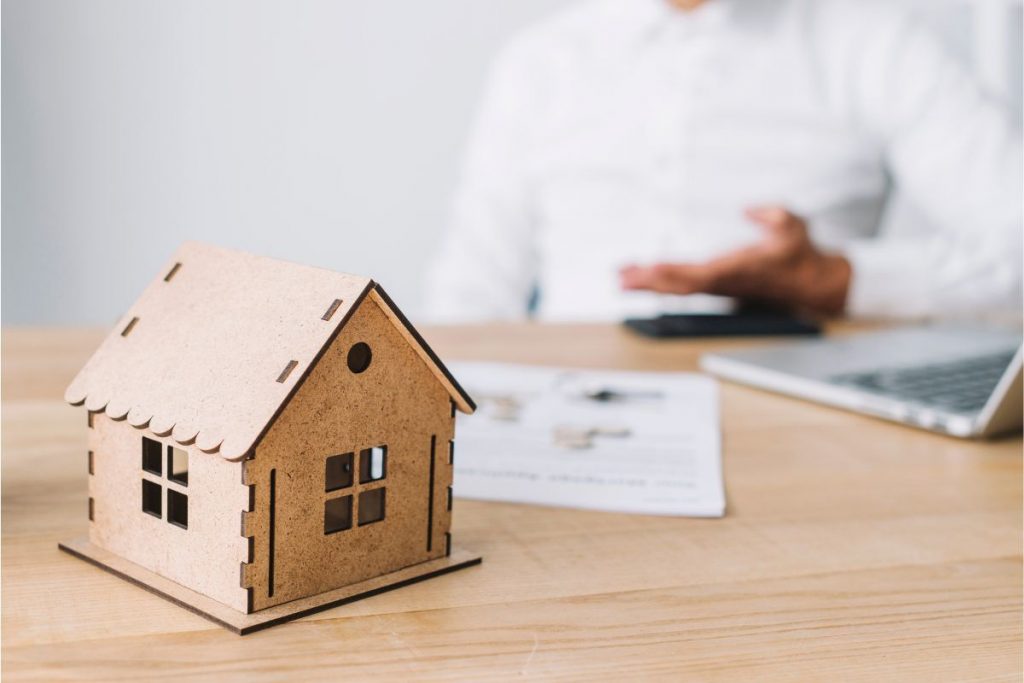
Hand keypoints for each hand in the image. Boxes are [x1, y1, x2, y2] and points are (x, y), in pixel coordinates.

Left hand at [619, 206, 851, 315]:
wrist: (809, 284)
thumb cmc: (798, 253)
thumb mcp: (794, 227)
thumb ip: (774, 216)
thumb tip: (750, 209)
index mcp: (739, 269)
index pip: (702, 274)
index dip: (676, 272)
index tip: (652, 268)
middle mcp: (724, 282)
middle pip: (681, 286)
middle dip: (651, 283)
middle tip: (622, 278)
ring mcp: (717, 286)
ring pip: (678, 288)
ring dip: (649, 284)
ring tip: (621, 277)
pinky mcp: (714, 286)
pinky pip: (682, 286)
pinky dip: (659, 281)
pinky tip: (640, 276)